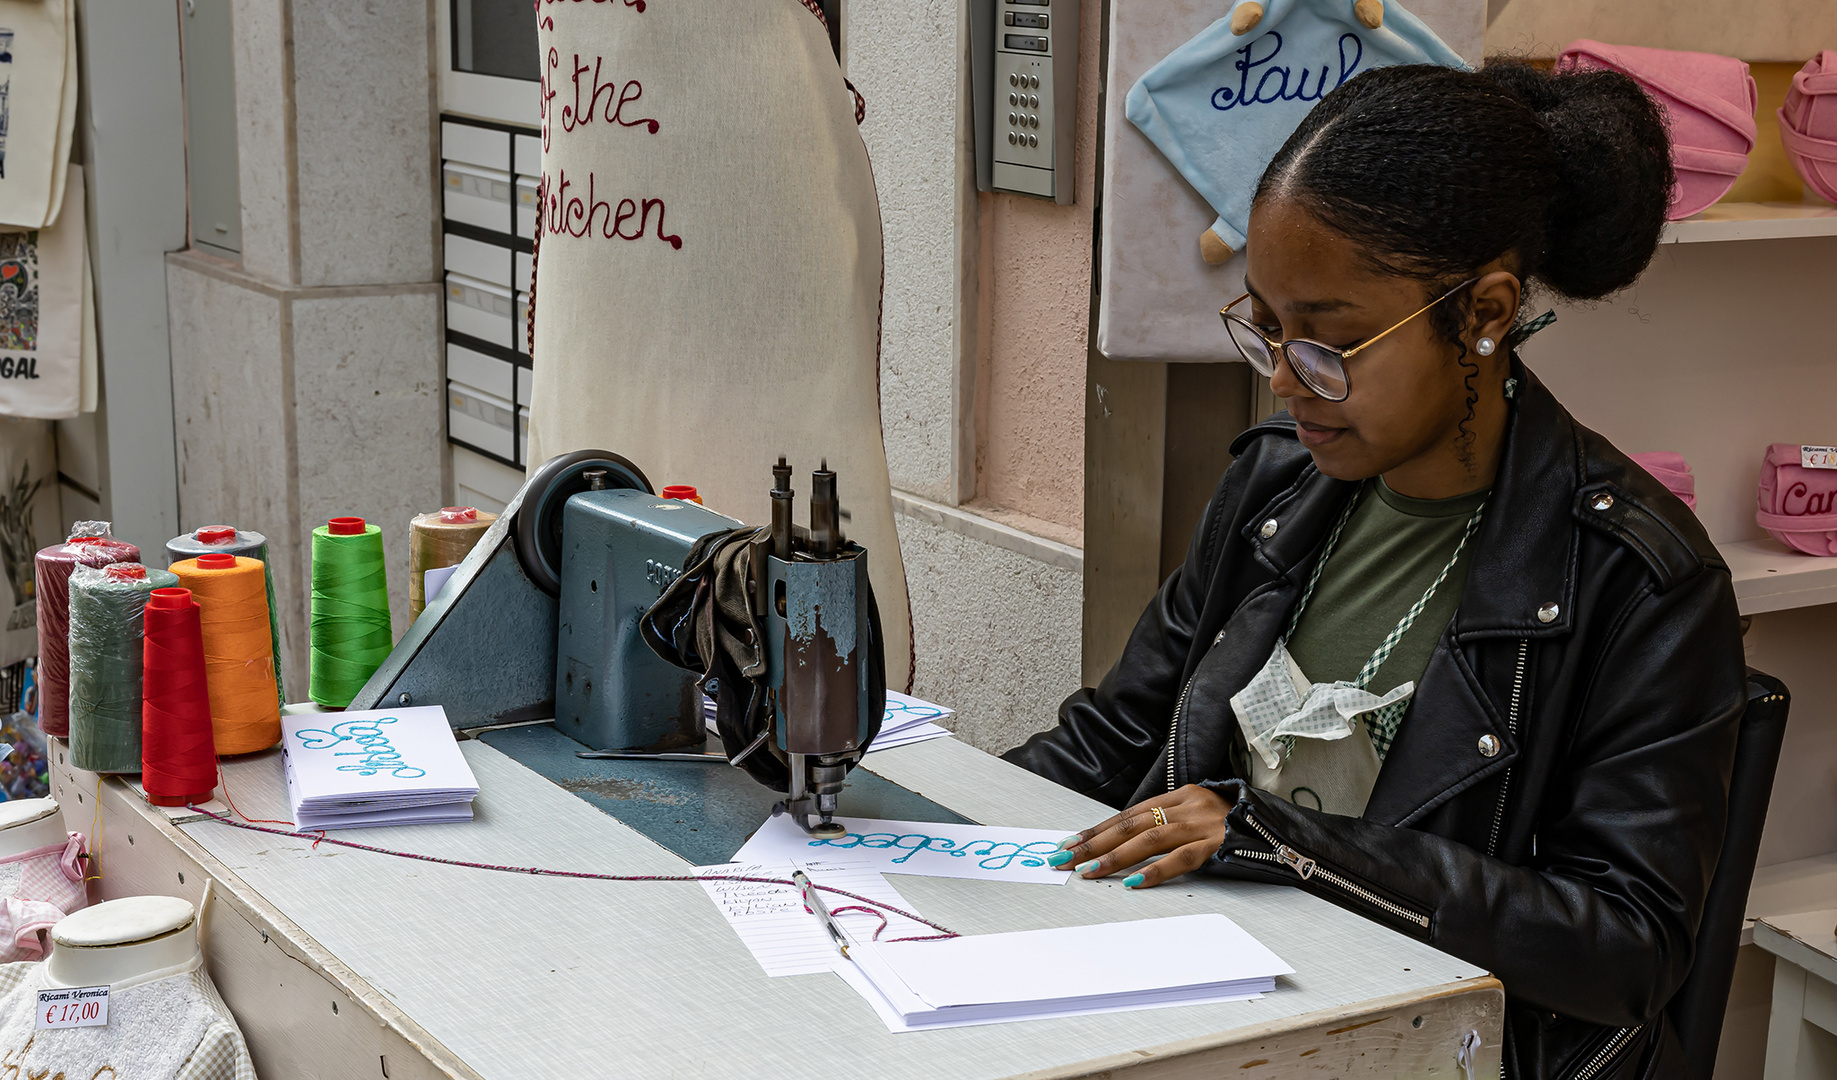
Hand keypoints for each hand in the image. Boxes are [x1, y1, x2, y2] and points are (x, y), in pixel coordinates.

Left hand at [1047, 784, 1231, 888]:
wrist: (1281, 826)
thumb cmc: (1237, 825)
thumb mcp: (1199, 815)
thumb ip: (1169, 823)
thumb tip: (1127, 844)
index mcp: (1181, 795)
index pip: (1128, 814)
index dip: (1097, 830)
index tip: (1069, 844)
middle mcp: (1188, 805)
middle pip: (1131, 824)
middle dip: (1093, 842)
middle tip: (1064, 858)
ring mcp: (1202, 823)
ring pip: (1149, 838)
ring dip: (1114, 857)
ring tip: (1088, 871)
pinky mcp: (1217, 843)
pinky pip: (1182, 858)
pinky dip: (1155, 871)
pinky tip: (1133, 882)